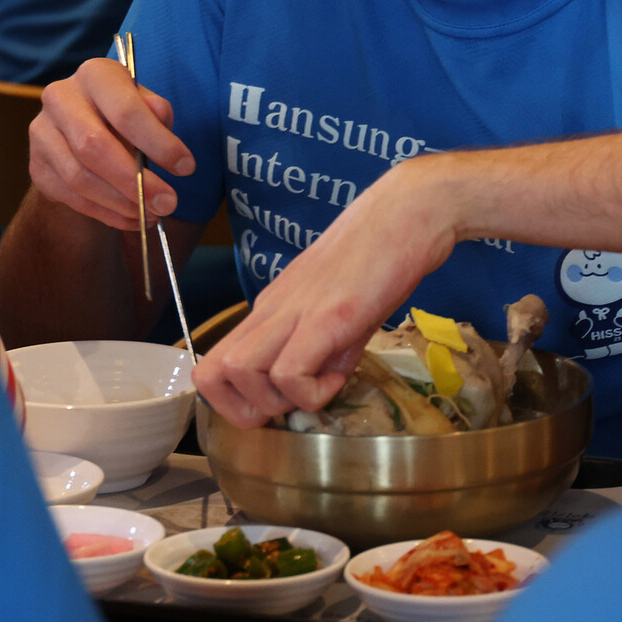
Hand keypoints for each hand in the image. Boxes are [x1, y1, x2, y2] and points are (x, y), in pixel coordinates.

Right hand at [28, 57, 194, 230]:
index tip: (186, 168)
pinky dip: (106, 213)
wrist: (82, 126)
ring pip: (80, 178)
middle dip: (136, 182)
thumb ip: (156, 112)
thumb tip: (162, 123)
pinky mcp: (37, 166)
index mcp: (94, 75)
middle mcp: (60, 98)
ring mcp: (42, 133)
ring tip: (152, 213)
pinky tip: (132, 218)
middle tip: (168, 203)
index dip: (158, 142)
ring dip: (121, 203)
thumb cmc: (123, 111)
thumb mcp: (146, 104)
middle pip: (94, 147)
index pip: (125, 111)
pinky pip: (71, 197)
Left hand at [192, 156, 460, 426]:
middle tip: (295, 401)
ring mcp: (295, 310)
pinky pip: (289, 372)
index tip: (284, 398)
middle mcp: (271, 309)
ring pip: (237, 373)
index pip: (216, 366)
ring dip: (277, 400)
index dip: (240, 399)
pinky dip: (311, 391)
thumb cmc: (381, 254)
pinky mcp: (327, 316)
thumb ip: (322, 347)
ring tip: (321, 384)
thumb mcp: (340, 307)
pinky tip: (341, 373)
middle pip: (210, 375)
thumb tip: (316, 386)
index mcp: (271, 308)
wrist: (410, 211)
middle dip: (247, 409)